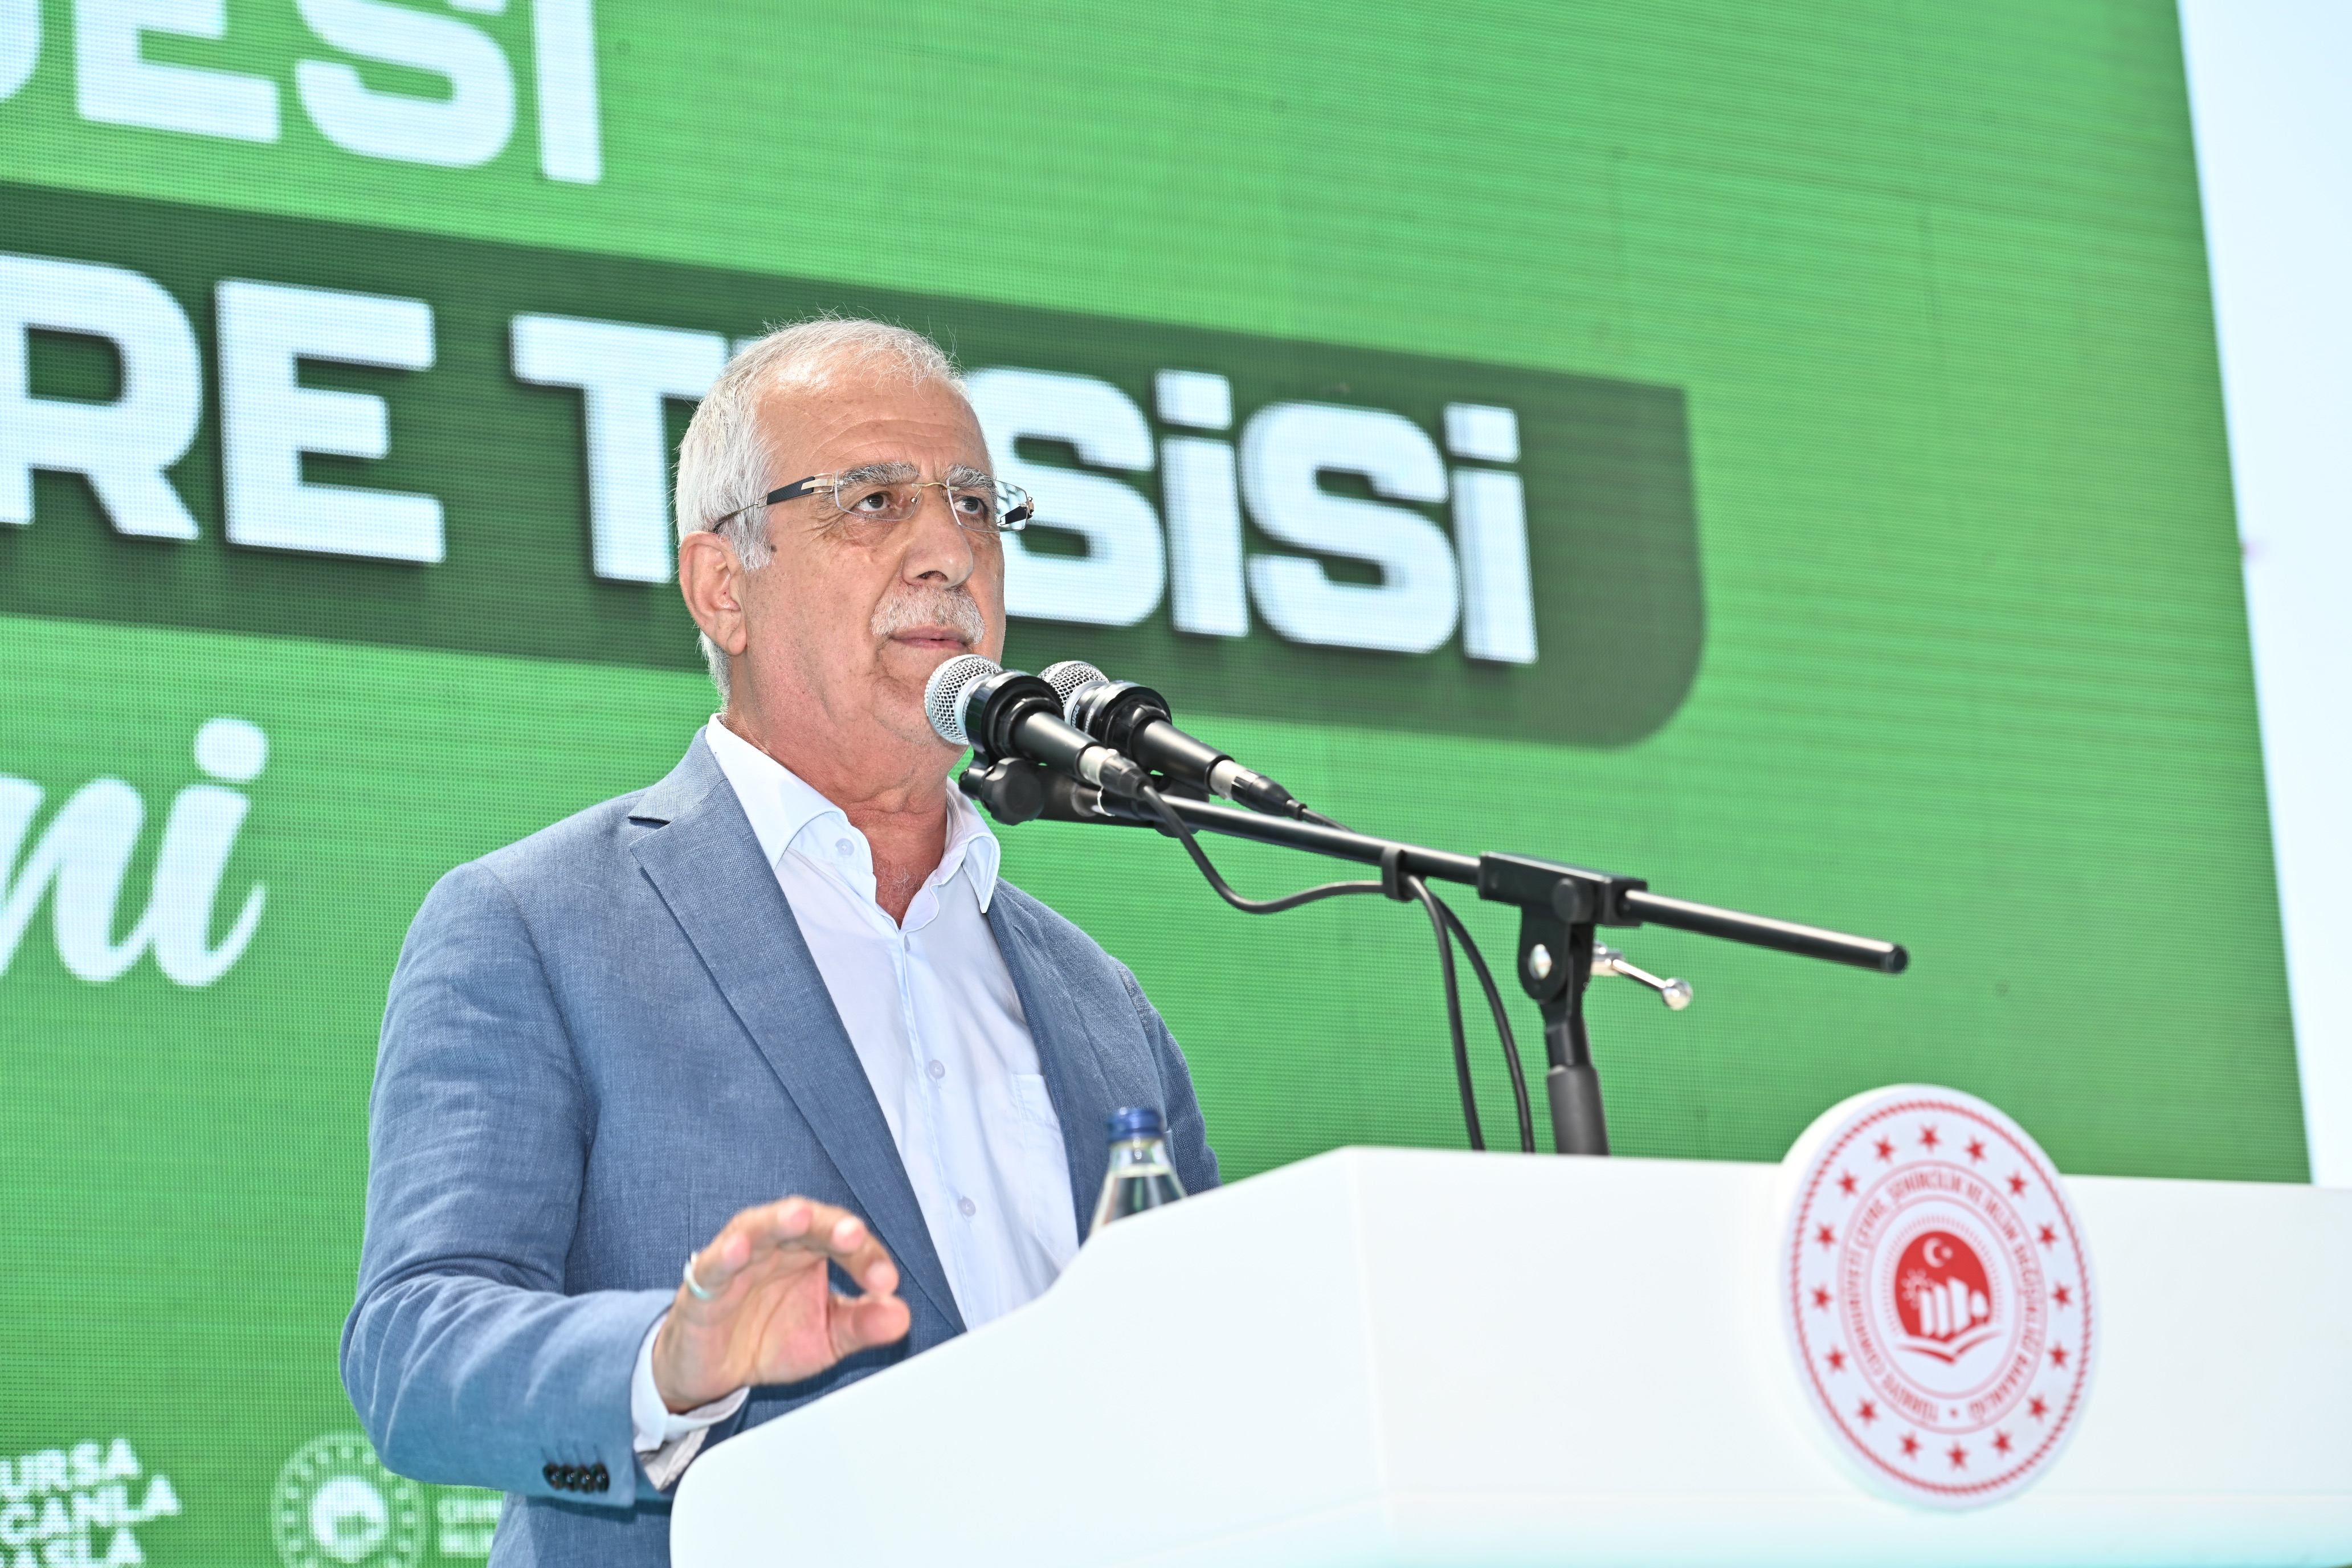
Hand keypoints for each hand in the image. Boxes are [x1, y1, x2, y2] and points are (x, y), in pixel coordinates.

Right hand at [651, 1197, 910, 1412]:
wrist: (716, 1370)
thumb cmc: (770, 1338)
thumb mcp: (827, 1338)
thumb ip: (863, 1325)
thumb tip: (902, 1317)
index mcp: (812, 1252)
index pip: (846, 1241)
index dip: (868, 1258)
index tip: (886, 1282)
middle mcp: (778, 1247)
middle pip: (807, 1223)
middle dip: (831, 1227)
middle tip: (853, 1235)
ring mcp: (740, 1261)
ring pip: (759, 1228)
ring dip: (779, 1222)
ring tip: (800, 1217)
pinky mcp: (704, 1285)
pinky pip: (713, 1265)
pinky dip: (725, 1255)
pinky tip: (739, 1250)